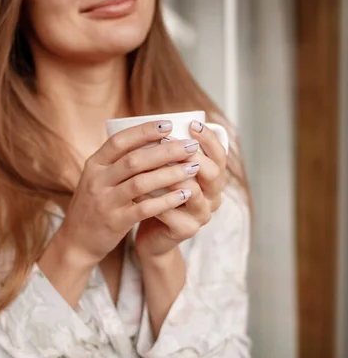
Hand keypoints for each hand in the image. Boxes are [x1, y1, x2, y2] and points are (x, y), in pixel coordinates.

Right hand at [50, 120, 200, 267]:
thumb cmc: (94, 205)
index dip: (144, 131)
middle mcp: (97, 180)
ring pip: (141, 183)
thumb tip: (151, 139)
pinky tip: (184, 195)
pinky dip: (166, 200)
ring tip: (193, 168)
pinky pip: (144, 208)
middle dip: (166, 151)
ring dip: (170, 174)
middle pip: (134, 159)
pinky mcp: (114, 221)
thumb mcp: (96, 178)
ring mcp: (105, 201)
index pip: (120, 141)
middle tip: (190, 146)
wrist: (76, 240)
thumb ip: (117, 162)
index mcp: (94, 164)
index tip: (169, 124)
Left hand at [135, 121, 227, 259]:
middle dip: (193, 155)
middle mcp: (213, 197)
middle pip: (213, 173)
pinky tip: (137, 190)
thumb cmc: (157, 197)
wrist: (152, 236)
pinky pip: (171, 213)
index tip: (193, 123)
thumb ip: (168, 153)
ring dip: (171, 175)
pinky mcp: (185, 230)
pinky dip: (154, 199)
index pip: (220, 155)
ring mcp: (201, 215)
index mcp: (212, 179)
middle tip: (171, 140)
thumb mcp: (166, 172)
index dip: (209, 139)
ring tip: (151, 163)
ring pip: (193, 192)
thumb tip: (158, 121)